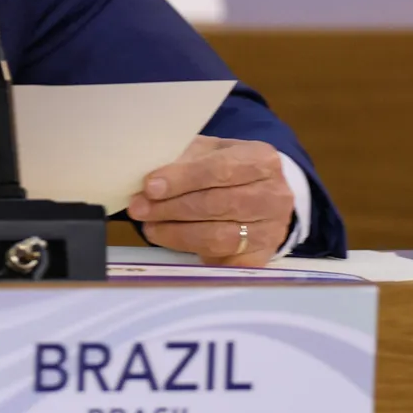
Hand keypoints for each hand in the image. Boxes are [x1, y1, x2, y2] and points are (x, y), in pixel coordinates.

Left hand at [127, 135, 294, 267]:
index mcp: (262, 160)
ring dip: (176, 233)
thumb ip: (186, 159)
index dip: (183, 179)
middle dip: (171, 208)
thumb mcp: (213, 152)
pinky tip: (171, 241)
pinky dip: (191, 251)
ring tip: (149, 226)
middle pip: (216, 204)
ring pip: (217, 236)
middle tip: (139, 208)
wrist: (266, 198)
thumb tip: (149, 176)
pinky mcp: (260, 258)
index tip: (150, 186)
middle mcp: (273, 196)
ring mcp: (270, 230)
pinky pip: (220, 259)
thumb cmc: (232, 169)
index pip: (220, 169)